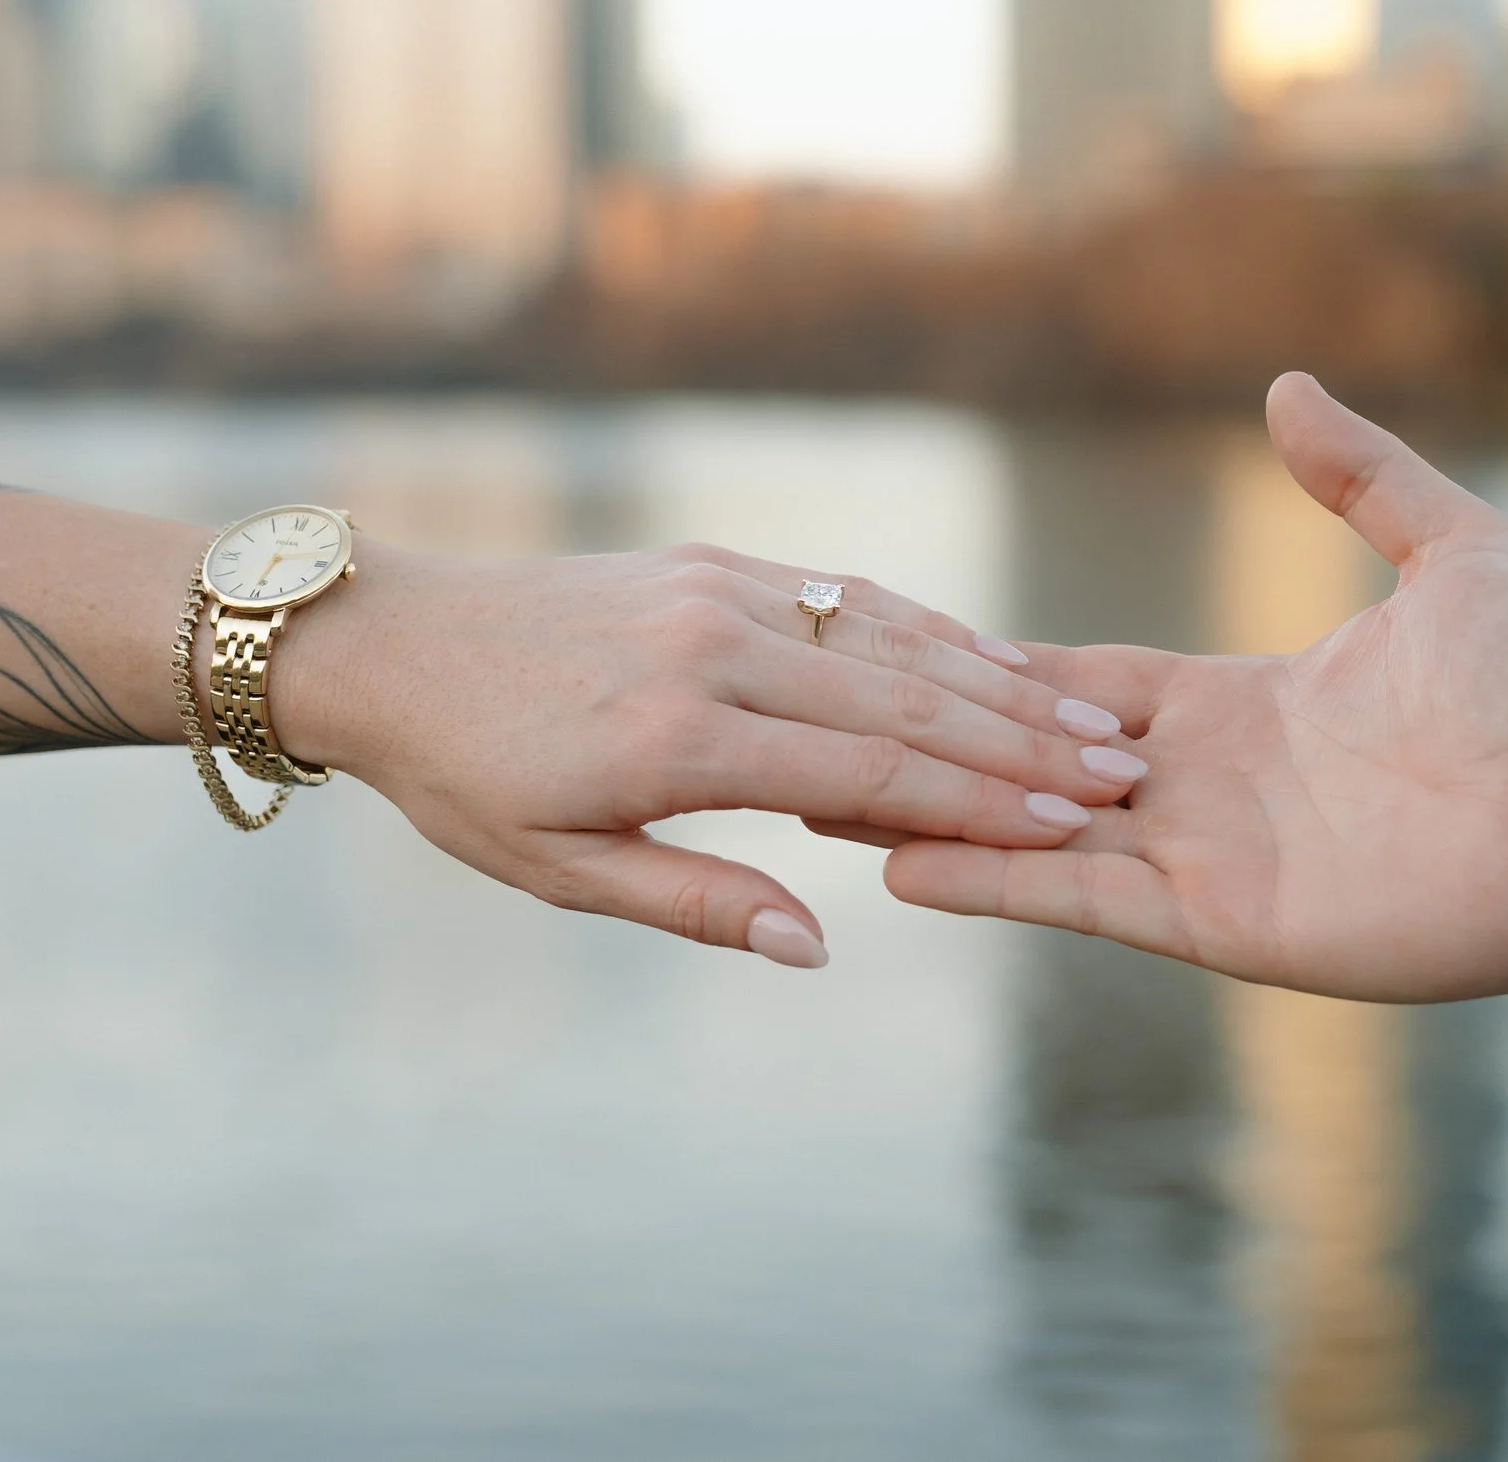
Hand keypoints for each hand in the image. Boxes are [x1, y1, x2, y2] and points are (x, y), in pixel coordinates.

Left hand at [273, 544, 1149, 966]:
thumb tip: (818, 944)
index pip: (864, 777)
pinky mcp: (715, 562)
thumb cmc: (466, 776)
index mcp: (675, 740)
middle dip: (1017, 747)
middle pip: (899, 703)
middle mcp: (711, 650)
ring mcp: (719, 592)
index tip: (1068, 830)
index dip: (977, 806)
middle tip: (1115, 779)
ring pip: (886, 640)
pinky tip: (988, 659)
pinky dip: (926, 629)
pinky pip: (842, 596)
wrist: (391, 638)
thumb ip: (694, 902)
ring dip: (993, 685)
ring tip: (1084, 724)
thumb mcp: (556, 868)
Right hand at [878, 373, 1507, 1001]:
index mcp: (1239, 705)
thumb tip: (1289, 386)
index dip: (1000, 665)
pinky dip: (992, 882)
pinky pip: (1078, 900)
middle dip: (937, 744)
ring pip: (1033, 831)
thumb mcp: (1446, 547)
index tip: (906, 644)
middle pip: (1035, 759)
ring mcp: (1202, 857)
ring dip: (935, 815)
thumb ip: (1362, 473)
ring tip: (820, 798)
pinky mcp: (1214, 922)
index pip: (1086, 681)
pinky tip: (902, 865)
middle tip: (828, 721)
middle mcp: (1204, 785)